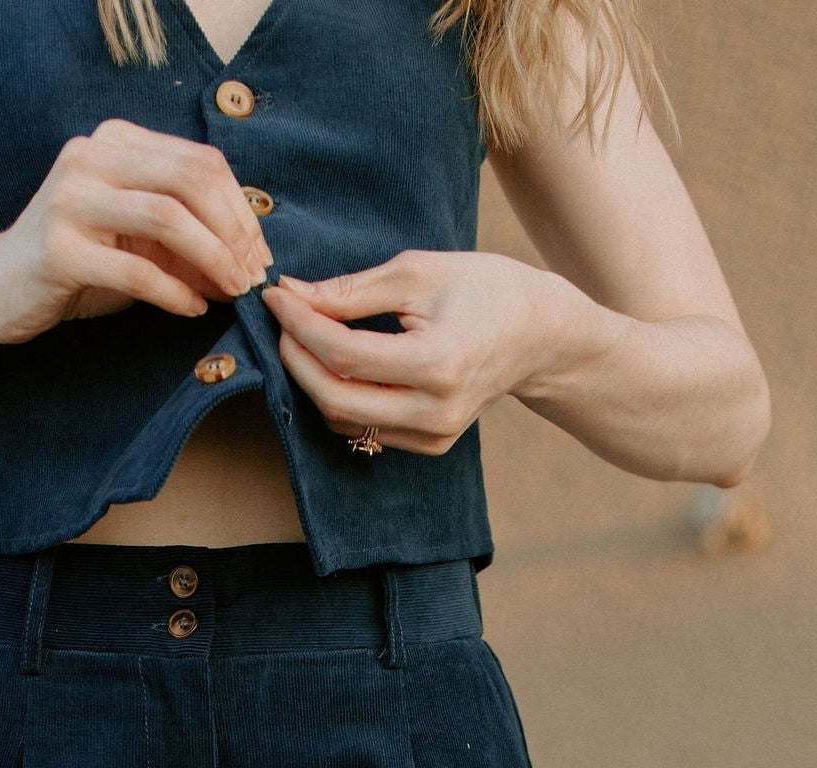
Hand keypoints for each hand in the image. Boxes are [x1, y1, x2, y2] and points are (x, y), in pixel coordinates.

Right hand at [0, 121, 272, 344]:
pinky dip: (174, 292)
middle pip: (190, 180)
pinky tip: (193, 310)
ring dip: (212, 259)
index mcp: (114, 142)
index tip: (259, 253)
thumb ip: (183, 237)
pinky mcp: (59, 249)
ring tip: (231, 291)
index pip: (198, 161)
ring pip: (168, 218)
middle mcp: (91, 158)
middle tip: (252, 276)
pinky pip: (137, 269)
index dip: (240, 207)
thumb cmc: (73, 265)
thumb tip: (246, 260)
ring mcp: (71, 200)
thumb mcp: (133, 240)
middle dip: (233, 231)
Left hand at [262, 251, 597, 453]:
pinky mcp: (429, 446)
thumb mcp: (419, 272)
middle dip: (296, 361)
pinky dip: (340, 397)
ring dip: (313, 382)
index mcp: (438, 364)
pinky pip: (365, 428)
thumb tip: (292, 294)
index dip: (301, 326)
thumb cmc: (484, 289)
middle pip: (336, 400)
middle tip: (282, 321)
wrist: (539, 335)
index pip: (345, 356)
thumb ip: (351, 291)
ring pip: (345, 422)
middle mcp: (435, 412)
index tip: (276, 296)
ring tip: (303, 337)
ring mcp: (432, 437)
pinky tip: (334, 363)